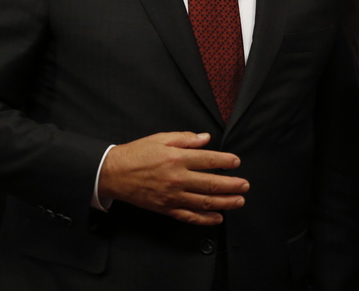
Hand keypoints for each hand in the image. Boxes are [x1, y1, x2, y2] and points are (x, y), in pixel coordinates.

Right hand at [98, 131, 247, 225]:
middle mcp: (177, 178)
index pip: (208, 160)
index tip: (236, 162)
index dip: (226, 161)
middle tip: (245, 185)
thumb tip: (205, 138)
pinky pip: (190, 217)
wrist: (114, 173)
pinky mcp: (166, 209)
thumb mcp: (159, 139)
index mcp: (176, 158)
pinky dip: (206, 219)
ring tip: (239, 201)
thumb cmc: (135, 154)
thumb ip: (184, 138)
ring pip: (205, 202)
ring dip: (225, 202)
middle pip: (211, 183)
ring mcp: (173, 196)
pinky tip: (218, 218)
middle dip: (232, 185)